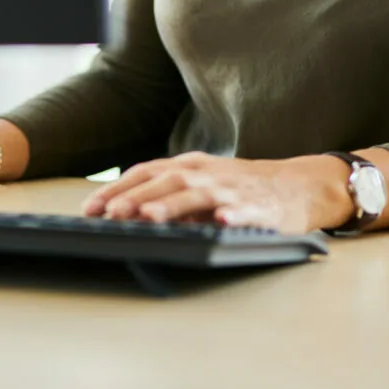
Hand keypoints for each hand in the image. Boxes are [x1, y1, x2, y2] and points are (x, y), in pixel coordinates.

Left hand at [81, 151, 352, 233]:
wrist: (296, 186)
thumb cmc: (240, 189)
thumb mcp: (201, 186)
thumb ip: (168, 198)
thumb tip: (124, 216)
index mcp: (190, 166)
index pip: (147, 172)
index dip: (119, 188)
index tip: (92, 208)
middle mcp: (207, 172)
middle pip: (167, 181)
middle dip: (137, 196)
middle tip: (112, 213)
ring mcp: (232, 188)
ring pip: (198, 194)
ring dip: (173, 205)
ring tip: (151, 216)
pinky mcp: (258, 206)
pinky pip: (242, 210)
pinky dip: (229, 215)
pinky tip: (219, 221)